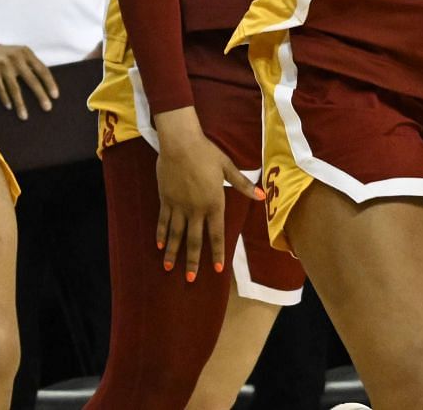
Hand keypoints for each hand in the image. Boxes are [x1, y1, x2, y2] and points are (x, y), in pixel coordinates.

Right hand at [0, 43, 57, 120]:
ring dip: (20, 104)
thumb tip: (44, 90)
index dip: (50, 83)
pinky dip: (5, 99)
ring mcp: (3, 65)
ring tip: (25, 116)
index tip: (55, 96)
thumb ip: (31, 66)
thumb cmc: (10, 56)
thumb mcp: (21, 55)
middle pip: (31, 80)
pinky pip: (0, 89)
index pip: (42, 69)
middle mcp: (16, 58)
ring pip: (14, 88)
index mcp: (26, 53)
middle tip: (47, 108)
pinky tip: (10, 107)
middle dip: (40, 95)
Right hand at [154, 106, 261, 281]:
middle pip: (193, 240)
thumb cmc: (207, 153)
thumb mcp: (228, 167)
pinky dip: (162, 234)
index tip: (217, 270)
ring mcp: (179, 205)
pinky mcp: (166, 199)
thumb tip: (261, 195)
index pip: (216, 234)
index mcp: (214, 203)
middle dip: (192, 261)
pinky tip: (160, 245)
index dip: (216, 253)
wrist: (180, 143)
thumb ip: (243, 184)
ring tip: (169, 268)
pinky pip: (163, 220)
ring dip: (173, 253)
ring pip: (176, 234)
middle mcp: (196, 209)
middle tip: (190, 280)